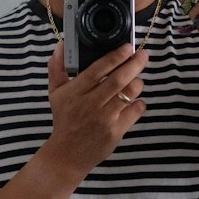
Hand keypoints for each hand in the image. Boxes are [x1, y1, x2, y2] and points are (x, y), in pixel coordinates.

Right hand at [45, 41, 147, 179]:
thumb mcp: (55, 92)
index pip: (98, 69)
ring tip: (137, 78)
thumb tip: (61, 44)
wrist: (67, 154)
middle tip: (143, 54)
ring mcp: (104, 118)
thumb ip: (57, 67)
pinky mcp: (115, 132)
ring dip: (137, 82)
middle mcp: (90, 104)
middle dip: (135, 64)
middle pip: (118, 79)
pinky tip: (135, 100)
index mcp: (75, 92)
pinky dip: (139, 103)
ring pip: (129, 93)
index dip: (116, 56)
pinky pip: (135, 111)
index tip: (128, 47)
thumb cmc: (64, 119)